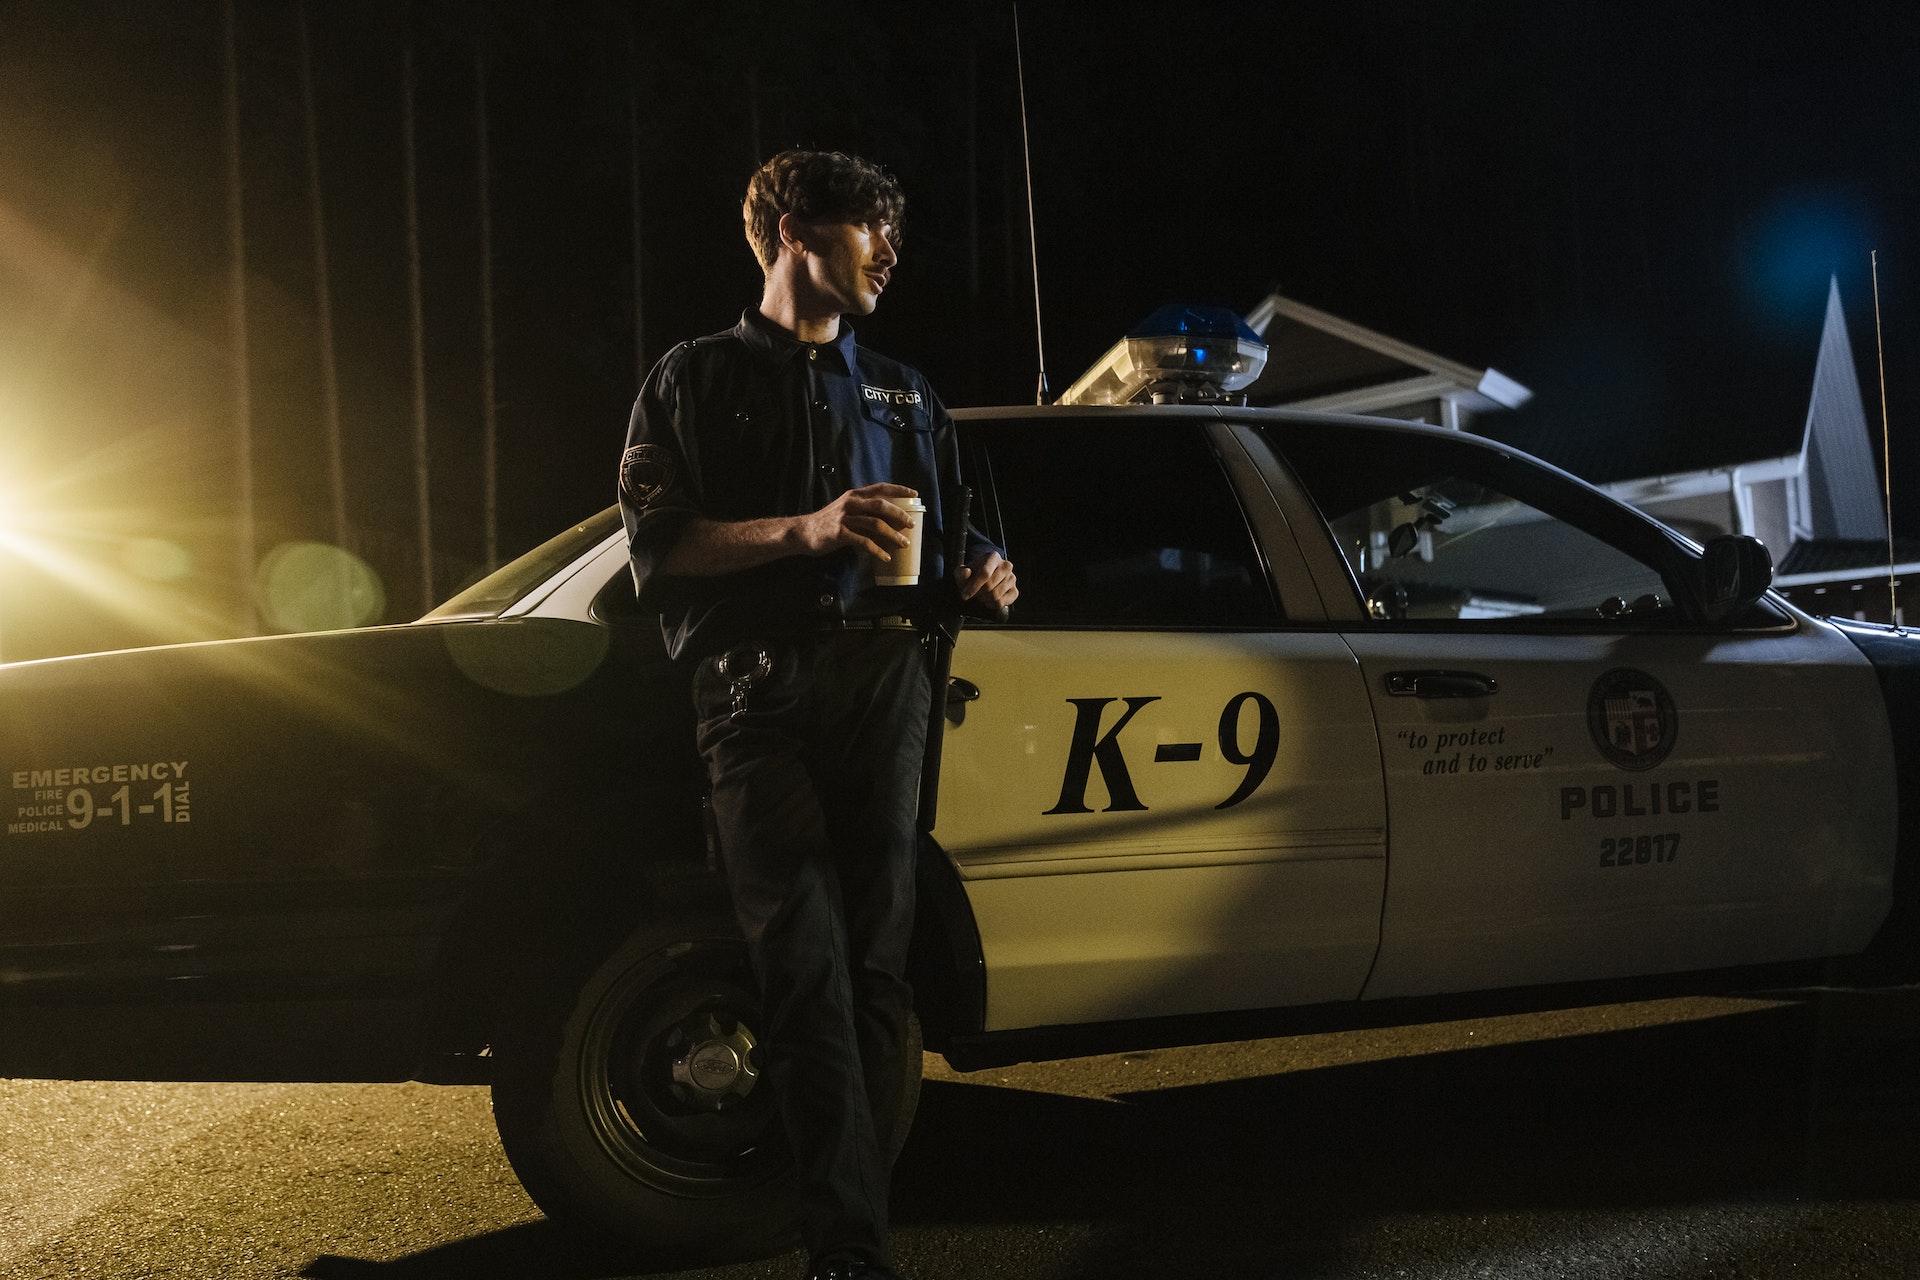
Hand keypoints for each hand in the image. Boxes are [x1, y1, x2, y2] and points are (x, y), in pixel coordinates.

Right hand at [797, 484, 917, 563]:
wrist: (804, 532)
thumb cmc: (828, 523)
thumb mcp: (846, 510)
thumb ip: (864, 510)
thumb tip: (888, 519)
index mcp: (854, 495)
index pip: (880, 488)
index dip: (898, 489)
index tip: (914, 493)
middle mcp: (850, 503)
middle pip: (881, 505)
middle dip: (899, 514)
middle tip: (911, 524)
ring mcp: (844, 518)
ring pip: (875, 524)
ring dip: (892, 534)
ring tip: (903, 543)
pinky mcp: (840, 533)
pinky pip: (863, 542)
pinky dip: (877, 550)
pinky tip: (885, 557)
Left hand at [955, 551, 1016, 612]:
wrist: (983, 577)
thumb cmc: (972, 574)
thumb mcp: (962, 572)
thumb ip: (961, 573)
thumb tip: (966, 572)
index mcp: (993, 557)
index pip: (985, 573)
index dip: (973, 586)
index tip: (965, 595)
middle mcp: (1006, 566)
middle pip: (990, 586)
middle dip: (978, 593)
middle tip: (973, 593)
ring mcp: (1012, 579)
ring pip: (995, 596)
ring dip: (984, 599)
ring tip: (980, 595)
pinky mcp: (1014, 591)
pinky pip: (1002, 603)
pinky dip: (991, 605)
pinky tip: (987, 600)